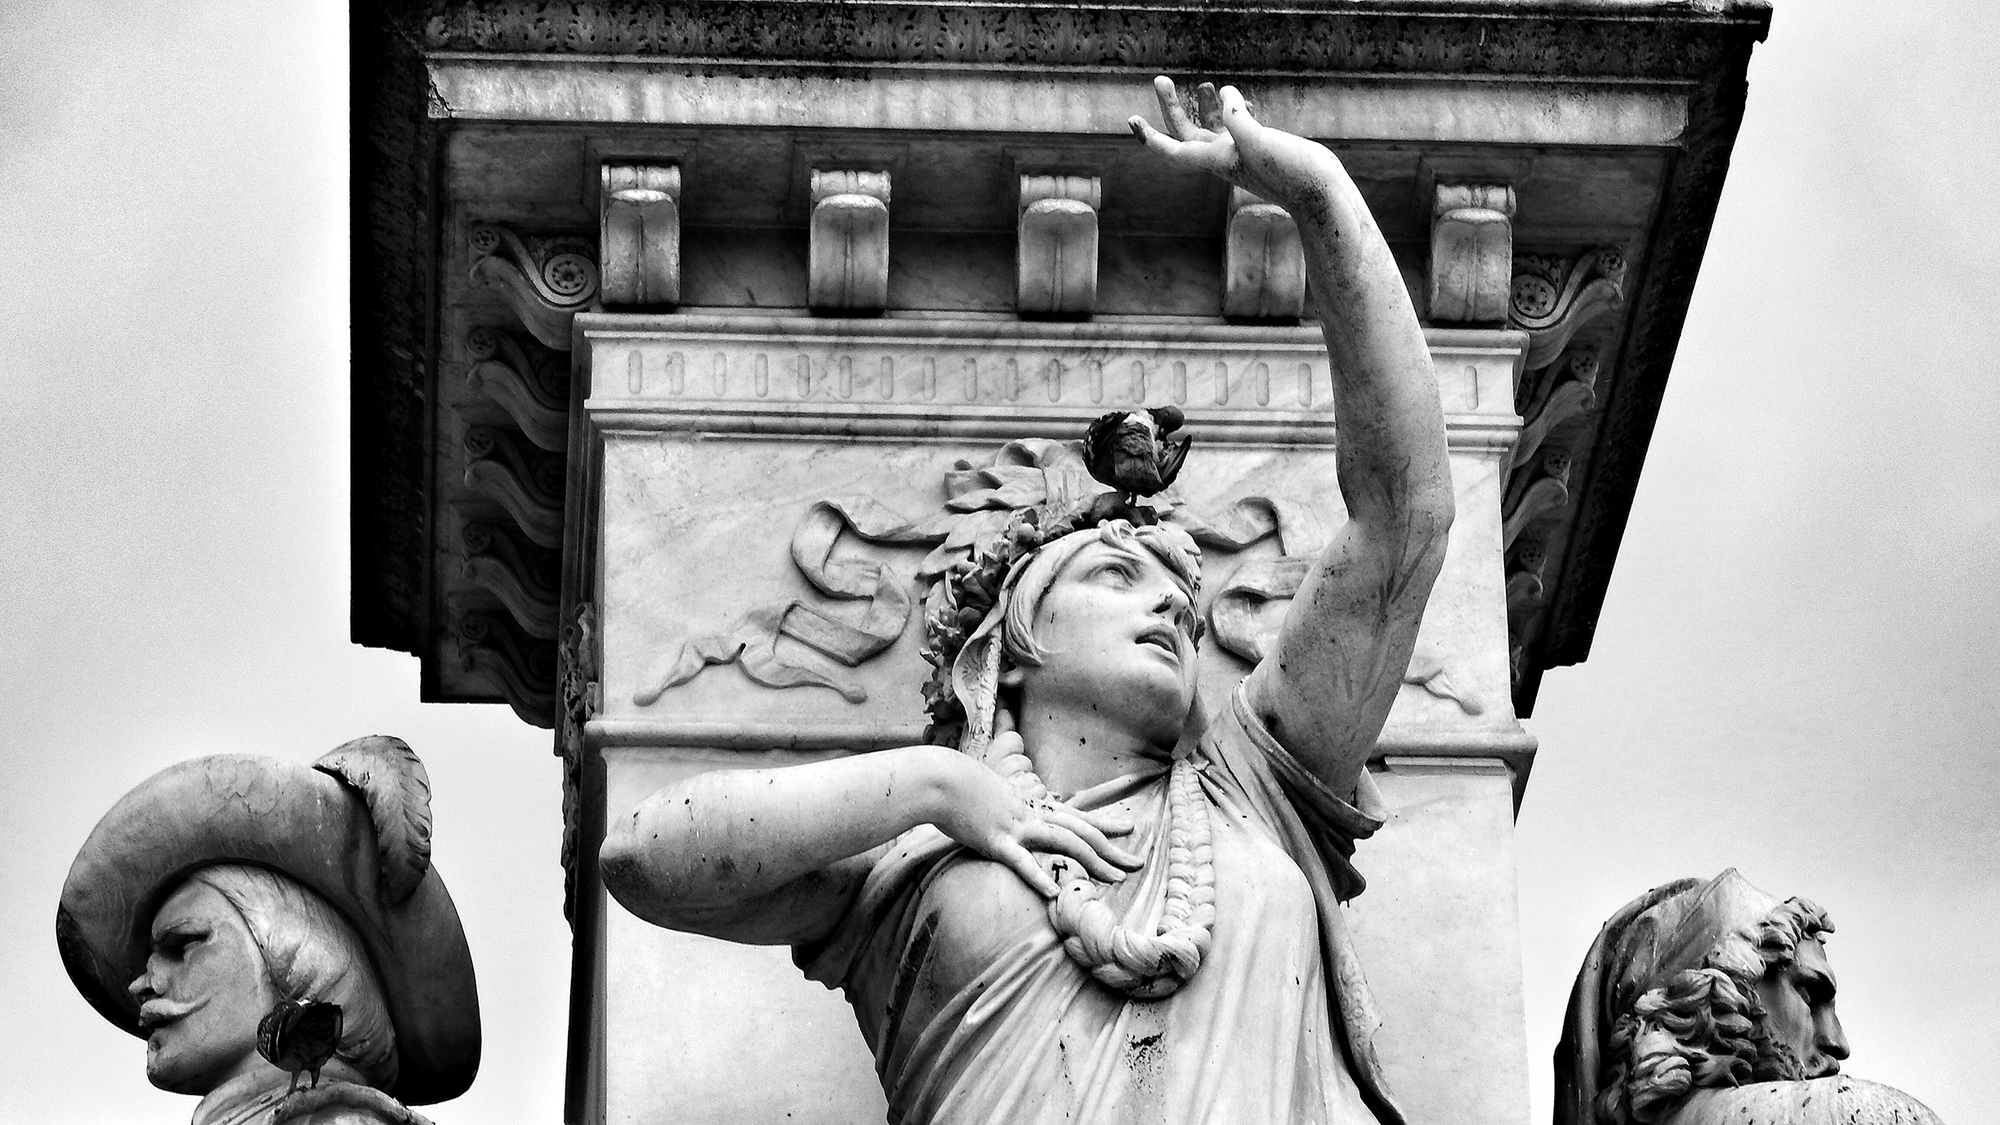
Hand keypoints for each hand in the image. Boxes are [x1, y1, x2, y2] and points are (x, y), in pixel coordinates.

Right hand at [928, 733, 1142, 897]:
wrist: (941, 779)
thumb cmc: (963, 786)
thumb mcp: (995, 794)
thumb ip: (1011, 806)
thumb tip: (1016, 814)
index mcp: (1033, 806)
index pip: (1078, 815)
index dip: (1106, 823)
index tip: (1130, 828)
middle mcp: (1033, 815)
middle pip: (1082, 832)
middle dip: (1112, 850)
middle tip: (1138, 864)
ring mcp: (1017, 827)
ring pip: (1065, 844)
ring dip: (1093, 862)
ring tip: (1115, 879)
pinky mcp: (996, 841)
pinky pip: (1022, 861)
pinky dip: (1039, 876)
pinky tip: (1056, 891)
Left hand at [1128, 76, 1339, 220]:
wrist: (1321, 194)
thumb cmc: (1291, 173)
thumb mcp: (1259, 140)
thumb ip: (1236, 117)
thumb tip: (1224, 92)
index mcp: (1217, 161)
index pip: (1173, 150)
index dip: (1150, 136)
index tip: (1132, 119)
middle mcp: (1225, 159)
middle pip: (1186, 133)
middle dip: (1171, 107)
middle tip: (1161, 79)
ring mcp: (1243, 155)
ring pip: (1212, 130)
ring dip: (1201, 108)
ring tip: (1201, 84)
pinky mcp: (1261, 150)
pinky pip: (1238, 129)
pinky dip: (1233, 111)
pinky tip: (1237, 99)